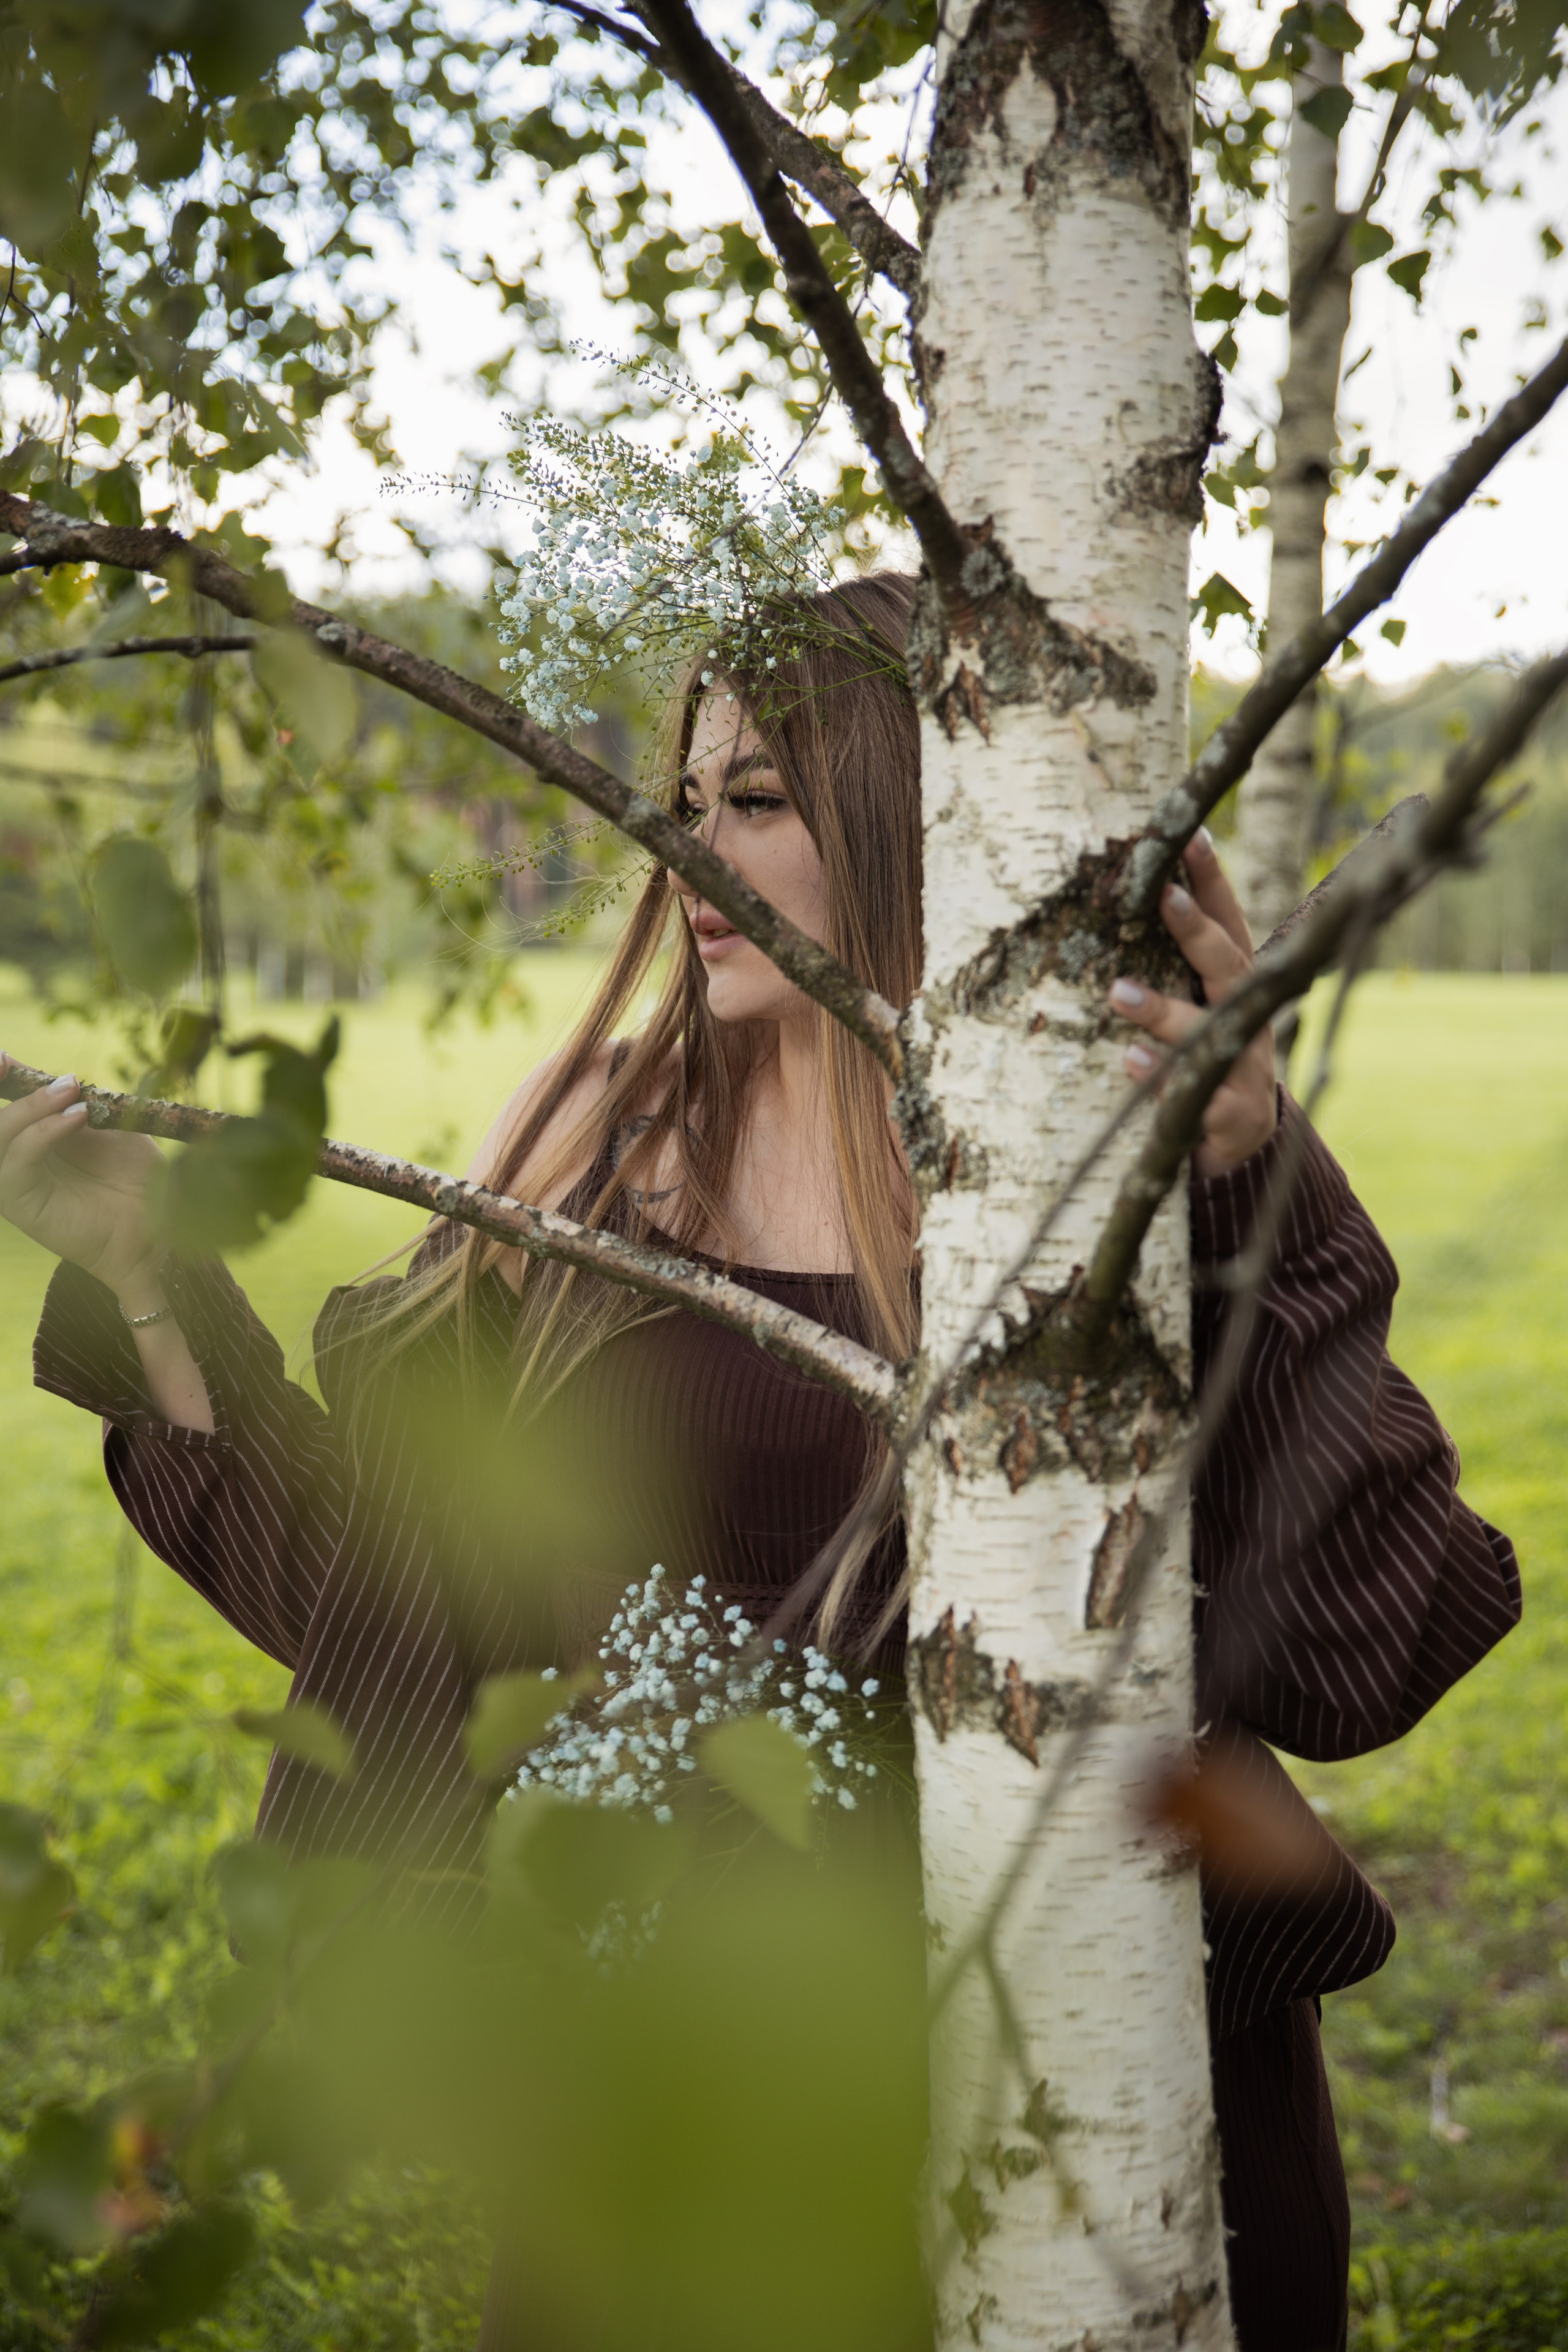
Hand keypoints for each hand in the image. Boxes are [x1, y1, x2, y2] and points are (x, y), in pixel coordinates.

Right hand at [0, 1063, 164, 1303]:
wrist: (158, 1229)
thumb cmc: (139, 1179)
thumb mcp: (112, 1129)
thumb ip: (82, 1102)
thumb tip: (65, 1076)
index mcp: (33, 1137)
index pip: (5, 1104)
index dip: (2, 1078)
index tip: (6, 1055)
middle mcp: (18, 1159)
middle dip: (0, 1086)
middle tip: (18, 1062)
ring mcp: (16, 1183)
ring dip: (27, 1108)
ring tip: (70, 1090)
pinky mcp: (22, 1205)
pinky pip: (16, 1165)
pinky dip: (42, 1134)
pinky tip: (76, 1118)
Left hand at [1105, 832, 1277, 1176]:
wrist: (1244, 1143)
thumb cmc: (1207, 1054)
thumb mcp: (1198, 1004)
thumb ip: (1175, 962)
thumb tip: (1132, 894)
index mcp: (1238, 983)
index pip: (1229, 922)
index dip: (1213, 881)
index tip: (1192, 836)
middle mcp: (1250, 1015)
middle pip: (1229, 966)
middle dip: (1198, 931)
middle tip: (1163, 895)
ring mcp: (1245, 1066)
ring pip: (1211, 1031)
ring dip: (1164, 1010)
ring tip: (1118, 991)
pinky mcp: (1233, 1115)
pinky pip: (1200, 1095)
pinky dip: (1163, 1077)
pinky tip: (1131, 1060)